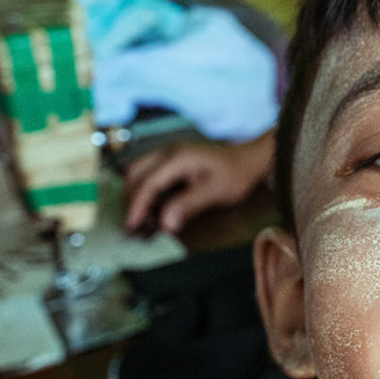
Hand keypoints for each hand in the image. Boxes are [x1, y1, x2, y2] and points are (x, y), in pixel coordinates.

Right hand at [121, 133, 273, 233]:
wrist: (248, 160)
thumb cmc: (235, 175)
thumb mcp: (214, 193)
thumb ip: (188, 205)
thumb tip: (165, 223)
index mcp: (177, 158)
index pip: (148, 183)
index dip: (137, 206)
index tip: (131, 226)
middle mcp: (167, 152)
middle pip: (135, 174)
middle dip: (131, 200)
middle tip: (134, 225)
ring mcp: (167, 154)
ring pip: (138, 172)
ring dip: (136, 194)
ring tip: (142, 218)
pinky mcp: (170, 160)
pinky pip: (148, 173)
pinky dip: (144, 190)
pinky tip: (152, 207)